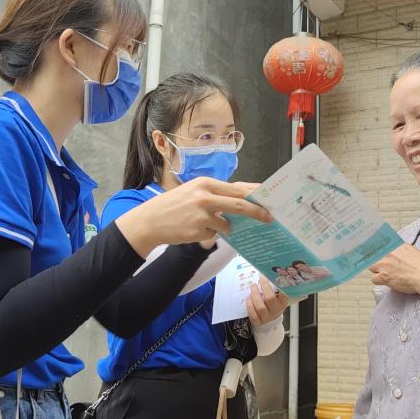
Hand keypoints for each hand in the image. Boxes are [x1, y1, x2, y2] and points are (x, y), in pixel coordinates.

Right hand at [116, 178, 270, 256]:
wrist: (150, 221)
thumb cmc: (173, 206)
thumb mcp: (193, 192)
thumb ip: (215, 194)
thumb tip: (242, 198)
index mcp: (205, 183)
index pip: (237, 188)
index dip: (255, 193)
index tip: (268, 197)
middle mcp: (205, 196)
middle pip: (240, 204)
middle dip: (257, 212)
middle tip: (269, 217)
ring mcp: (202, 214)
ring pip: (227, 224)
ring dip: (222, 227)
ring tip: (201, 223)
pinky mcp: (198, 230)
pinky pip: (214, 234)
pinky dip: (208, 234)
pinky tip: (192, 229)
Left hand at [247, 276, 288, 325]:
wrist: (269, 320)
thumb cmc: (272, 304)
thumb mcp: (276, 296)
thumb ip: (274, 287)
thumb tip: (267, 272)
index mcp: (282, 303)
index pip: (284, 294)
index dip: (279, 286)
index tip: (274, 277)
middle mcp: (276, 310)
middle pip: (270, 299)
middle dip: (264, 287)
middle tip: (260, 279)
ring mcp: (267, 317)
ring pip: (260, 307)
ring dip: (255, 295)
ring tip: (253, 287)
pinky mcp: (258, 322)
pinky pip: (253, 315)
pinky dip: (250, 306)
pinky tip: (248, 299)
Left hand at [368, 244, 419, 302]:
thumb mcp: (410, 249)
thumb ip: (398, 246)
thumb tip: (392, 244)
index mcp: (393, 244)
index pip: (375, 240)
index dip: (368, 243)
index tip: (363, 244)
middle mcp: (387, 252)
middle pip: (370, 253)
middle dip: (373, 258)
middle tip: (379, 263)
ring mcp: (384, 264)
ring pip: (370, 266)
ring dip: (376, 269)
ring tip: (385, 272)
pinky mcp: (384, 276)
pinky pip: (373, 279)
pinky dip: (379, 280)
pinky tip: (386, 280)